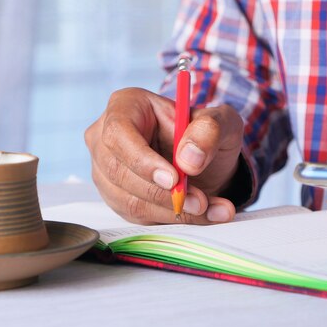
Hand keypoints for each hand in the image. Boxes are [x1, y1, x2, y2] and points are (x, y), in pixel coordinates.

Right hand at [85, 87, 243, 223]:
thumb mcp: (221, 121)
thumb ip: (209, 131)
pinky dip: (173, 219)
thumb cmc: (205, 134)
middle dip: (163, 193)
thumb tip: (189, 159)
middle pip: (120, 172)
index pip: (118, 134)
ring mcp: (106, 170)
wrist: (204, 161)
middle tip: (200, 201)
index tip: (174, 179)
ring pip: (129, 200)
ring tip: (209, 208)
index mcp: (125, 106)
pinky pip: (138, 216)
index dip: (143, 160)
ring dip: (173, 210)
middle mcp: (106, 138)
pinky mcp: (116, 198)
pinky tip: (202, 215)